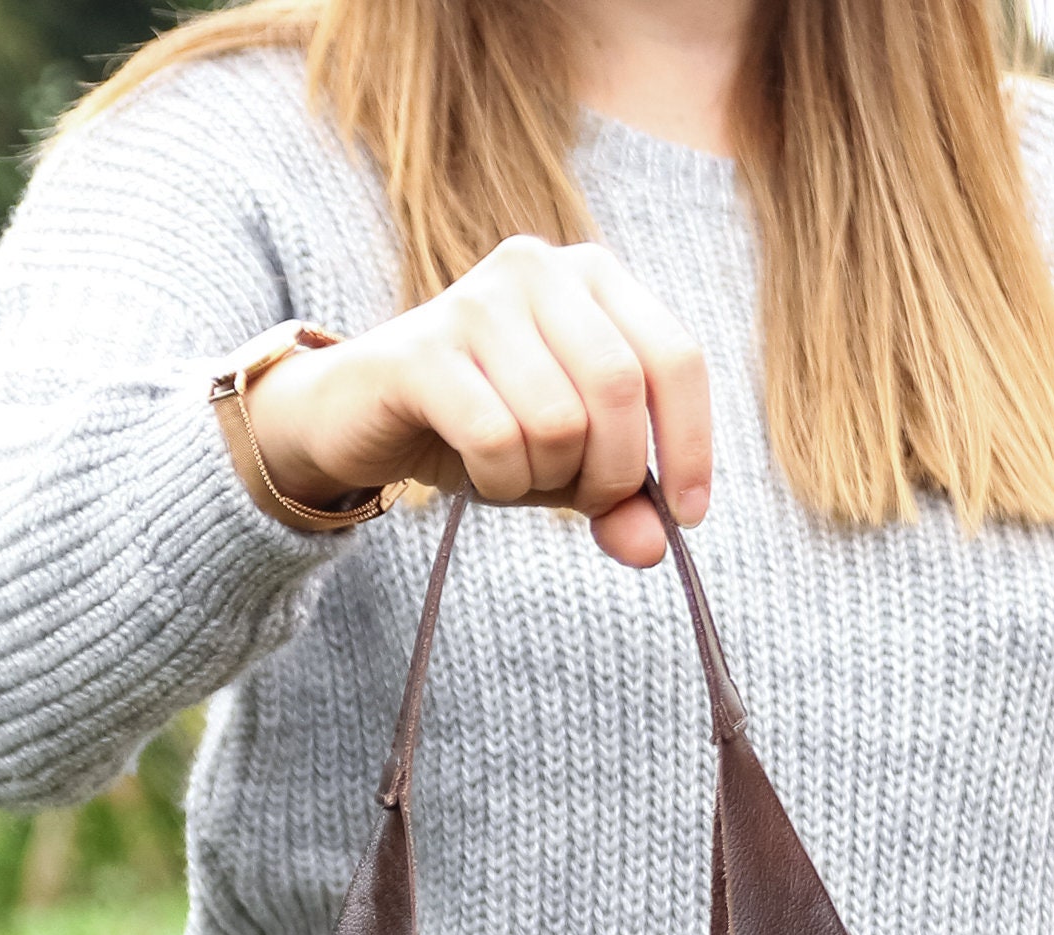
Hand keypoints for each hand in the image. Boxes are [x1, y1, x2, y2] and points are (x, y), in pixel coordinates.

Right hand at [245, 238, 711, 566]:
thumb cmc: (486, 426)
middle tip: (584, 499)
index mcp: (592, 277)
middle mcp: (538, 268)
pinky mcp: (421, 350)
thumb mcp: (571, 465)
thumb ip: (624, 502)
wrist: (362, 415)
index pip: (675, 358)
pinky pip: (497, 439)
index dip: (690, 447)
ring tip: (518, 472)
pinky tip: (483, 473)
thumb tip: (655, 547)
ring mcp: (476, 301)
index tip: (684, 518)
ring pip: (559, 421)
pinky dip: (499, 480)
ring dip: (547, 479)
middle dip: (613, 472)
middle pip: (620, 390)